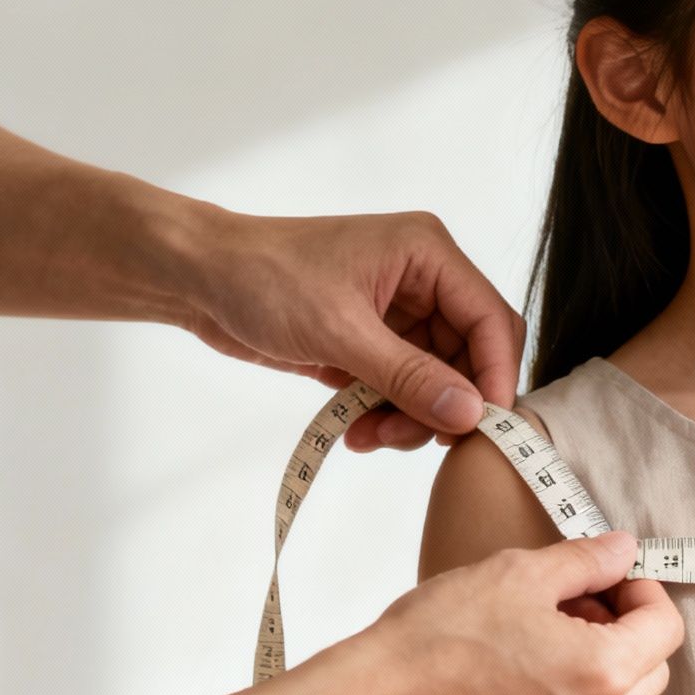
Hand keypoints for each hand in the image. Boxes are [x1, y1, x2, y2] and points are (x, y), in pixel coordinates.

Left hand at [177, 210, 524, 448]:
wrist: (198, 277)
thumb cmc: (264, 280)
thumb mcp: (340, 331)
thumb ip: (409, 376)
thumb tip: (471, 415)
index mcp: (429, 254)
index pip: (491, 319)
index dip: (497, 375)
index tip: (484, 429)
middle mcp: (424, 281)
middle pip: (468, 356)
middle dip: (444, 404)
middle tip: (407, 440)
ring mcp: (398, 313)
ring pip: (437, 380)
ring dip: (411, 417)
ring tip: (368, 438)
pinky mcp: (372, 340)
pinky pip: (402, 387)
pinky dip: (386, 414)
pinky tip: (356, 431)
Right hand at [329, 532, 683, 694]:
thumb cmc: (442, 635)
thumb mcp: (520, 573)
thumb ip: (587, 560)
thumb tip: (623, 550)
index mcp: (605, 673)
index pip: (667, 627)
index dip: (644, 590)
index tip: (610, 576)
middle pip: (651, 669)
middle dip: (625, 628)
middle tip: (573, 601)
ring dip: (597, 664)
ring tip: (539, 634)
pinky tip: (518, 673)